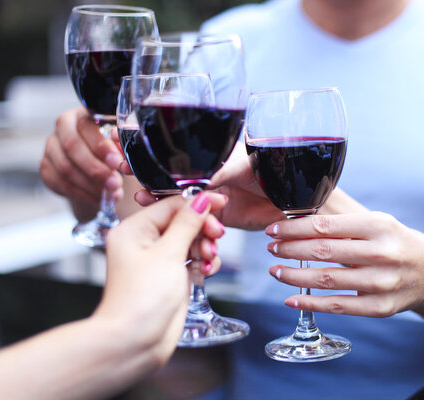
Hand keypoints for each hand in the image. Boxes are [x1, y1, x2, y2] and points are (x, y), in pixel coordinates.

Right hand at [40, 107, 123, 220]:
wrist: (97, 166)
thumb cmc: (112, 150)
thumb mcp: (119, 144)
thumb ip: (120, 146)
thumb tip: (124, 157)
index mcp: (82, 115)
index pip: (86, 126)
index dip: (101, 146)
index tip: (117, 162)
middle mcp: (62, 127)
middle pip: (71, 146)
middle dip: (95, 169)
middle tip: (114, 183)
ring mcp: (51, 147)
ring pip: (65, 167)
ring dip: (90, 184)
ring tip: (111, 193)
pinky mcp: (46, 167)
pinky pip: (59, 183)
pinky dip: (82, 194)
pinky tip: (98, 198)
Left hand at [94, 192, 225, 364]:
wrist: (135, 342)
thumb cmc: (140, 300)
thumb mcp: (168, 254)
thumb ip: (187, 224)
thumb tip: (201, 199)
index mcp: (134, 230)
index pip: (170, 205)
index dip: (197, 203)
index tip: (221, 203)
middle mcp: (143, 242)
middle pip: (182, 221)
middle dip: (202, 229)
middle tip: (216, 237)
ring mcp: (157, 260)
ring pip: (190, 240)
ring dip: (204, 247)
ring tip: (208, 260)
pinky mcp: (169, 276)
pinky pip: (191, 259)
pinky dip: (202, 262)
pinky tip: (206, 270)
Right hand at [131, 142, 284, 229]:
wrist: (295, 198)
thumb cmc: (272, 172)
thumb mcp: (240, 167)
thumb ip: (214, 173)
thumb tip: (190, 179)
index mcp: (209, 164)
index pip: (173, 166)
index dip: (151, 168)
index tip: (128, 166)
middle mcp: (207, 183)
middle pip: (171, 191)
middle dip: (155, 196)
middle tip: (140, 198)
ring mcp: (212, 203)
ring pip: (185, 216)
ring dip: (178, 226)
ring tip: (174, 231)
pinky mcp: (222, 222)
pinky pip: (204, 234)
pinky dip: (199, 244)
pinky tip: (200, 252)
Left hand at [264, 212, 423, 316]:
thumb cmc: (396, 242)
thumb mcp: (377, 223)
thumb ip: (343, 223)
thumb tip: (297, 220)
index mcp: (378, 226)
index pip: (324, 226)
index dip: (293, 228)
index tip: (274, 229)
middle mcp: (381, 253)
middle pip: (322, 251)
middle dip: (289, 249)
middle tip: (271, 248)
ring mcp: (381, 282)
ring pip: (326, 279)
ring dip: (293, 276)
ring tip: (275, 270)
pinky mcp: (379, 307)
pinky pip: (337, 306)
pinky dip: (310, 303)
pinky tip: (290, 298)